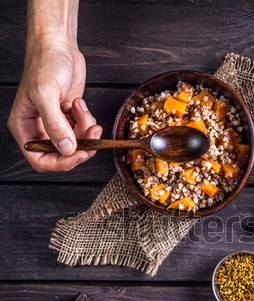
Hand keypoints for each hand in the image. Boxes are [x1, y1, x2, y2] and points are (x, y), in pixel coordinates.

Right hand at [7, 42, 101, 171]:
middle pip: (62, 155)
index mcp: (25, 127)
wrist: (58, 46)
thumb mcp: (46, 94)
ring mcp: (56, 124)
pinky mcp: (70, 117)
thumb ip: (55, 124)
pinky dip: (87, 121)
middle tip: (92, 137)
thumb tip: (66, 149)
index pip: (40, 160)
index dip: (60, 163)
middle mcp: (39, 129)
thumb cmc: (45, 64)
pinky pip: (83, 131)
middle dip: (80, 147)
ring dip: (86, 132)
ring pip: (76, 143)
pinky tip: (80, 104)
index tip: (78, 155)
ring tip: (83, 111)